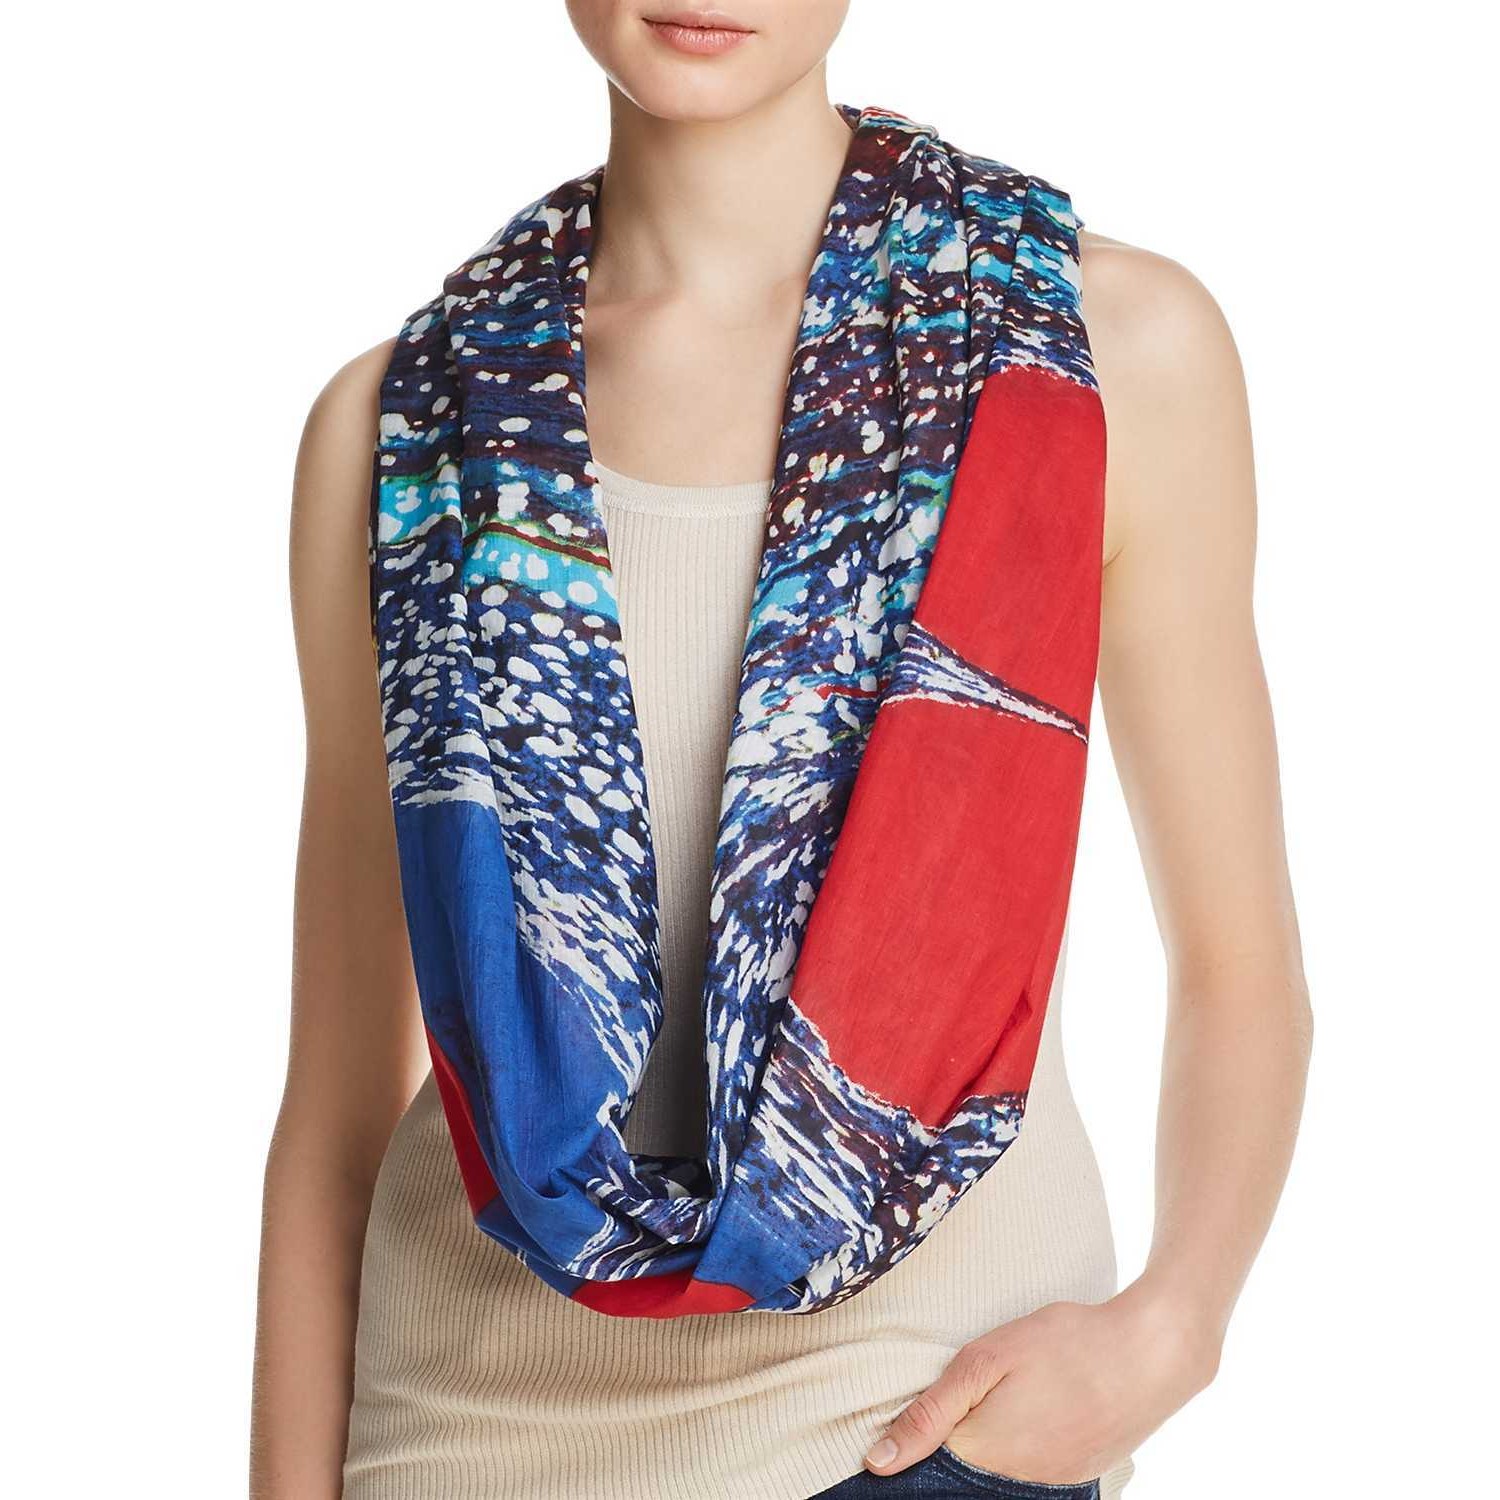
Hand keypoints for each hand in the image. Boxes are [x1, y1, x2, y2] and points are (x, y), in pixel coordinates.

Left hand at [862, 1280, 1219, 1483]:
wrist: (1153, 1352)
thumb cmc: (1067, 1344)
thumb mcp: (987, 1360)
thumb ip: (932, 1411)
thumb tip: (879, 1460)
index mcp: (985, 1456)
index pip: (927, 1466)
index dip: (913, 1442)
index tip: (910, 1425)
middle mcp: (1016, 1484)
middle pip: (962, 1476)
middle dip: (950, 1445)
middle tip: (967, 1402)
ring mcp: (1051, 1485)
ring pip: (996, 1477)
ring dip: (987, 1448)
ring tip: (1006, 1400)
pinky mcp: (1078, 1478)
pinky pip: (1030, 1475)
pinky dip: (1019, 1450)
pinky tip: (1032, 1413)